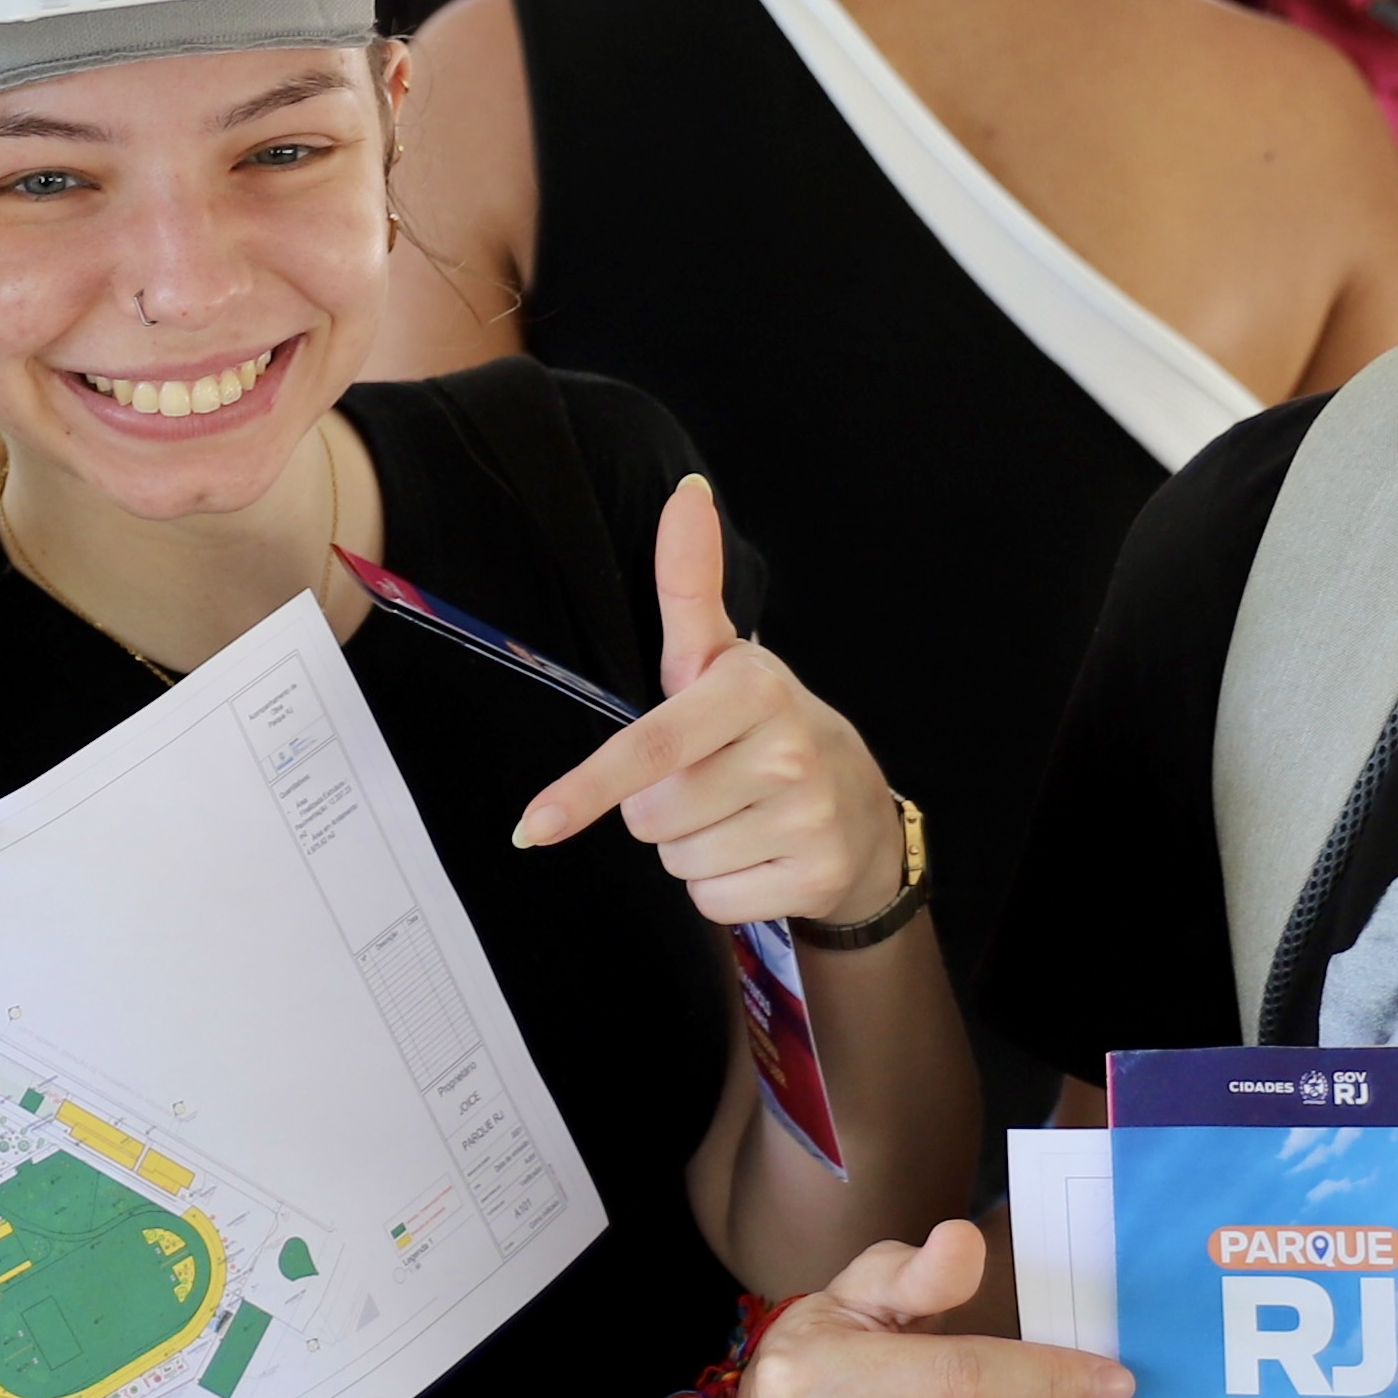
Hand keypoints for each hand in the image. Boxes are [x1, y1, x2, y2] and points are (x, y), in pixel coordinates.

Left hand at [509, 476, 908, 931]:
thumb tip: (685, 495)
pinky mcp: (815, 877)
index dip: (587, 787)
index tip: (536, 822)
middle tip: (706, 781)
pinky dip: (723, 888)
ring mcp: (807, 818)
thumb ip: (688, 584)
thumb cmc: (767, 725)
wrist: (860, 805)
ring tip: (736, 813)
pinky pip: (714, 902)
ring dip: (692, 848)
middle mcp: (786, 751)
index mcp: (752, 689)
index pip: (650, 747)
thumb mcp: (724, 658)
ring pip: (679, 862)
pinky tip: (759, 852)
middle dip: (657, 809)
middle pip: (649, 816)